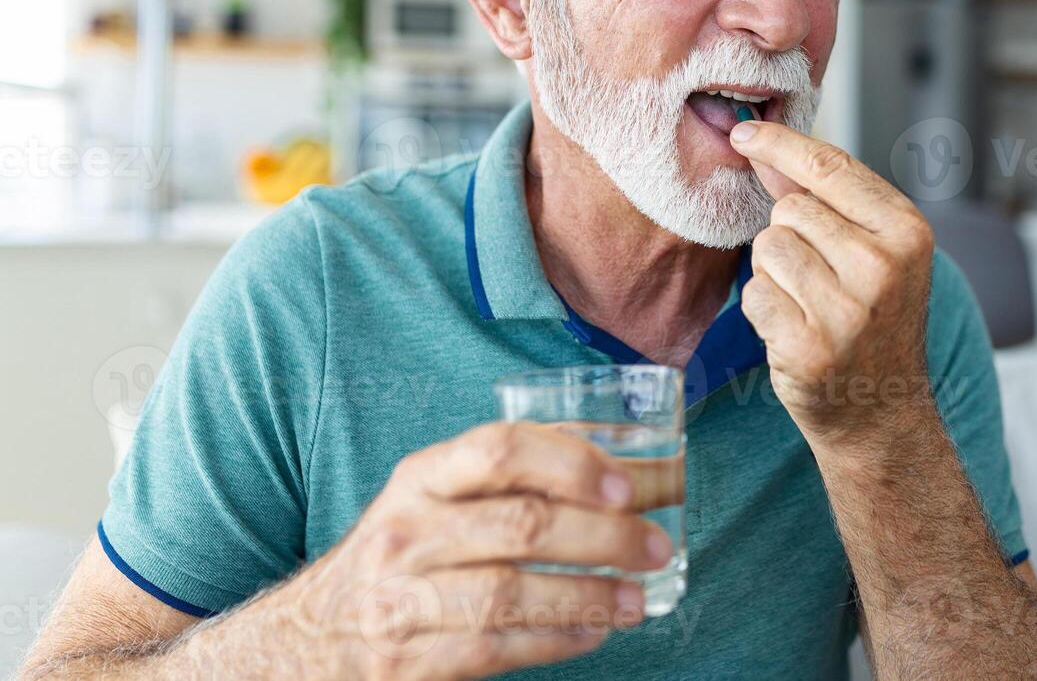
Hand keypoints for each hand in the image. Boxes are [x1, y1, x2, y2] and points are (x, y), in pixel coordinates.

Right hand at [280, 422, 674, 679]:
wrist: (305, 639)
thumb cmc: (402, 555)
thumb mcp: (438, 499)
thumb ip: (517, 475)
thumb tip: (632, 460)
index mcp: (422, 477)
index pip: (500, 449)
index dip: (572, 463)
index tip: (628, 487)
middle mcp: (407, 531)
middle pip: (522, 525)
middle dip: (604, 537)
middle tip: (658, 545)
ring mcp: (401, 599)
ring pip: (513, 593)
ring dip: (590, 596)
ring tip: (638, 599)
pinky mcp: (407, 662)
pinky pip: (496, 648)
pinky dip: (556, 639)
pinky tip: (595, 632)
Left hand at [730, 120, 936, 448]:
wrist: (882, 411)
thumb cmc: (873, 320)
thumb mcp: (870, 251)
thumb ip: (821, 196)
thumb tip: (763, 146)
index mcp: (907, 231)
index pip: (830, 166)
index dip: (780, 144)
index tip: (744, 132)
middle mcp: (883, 266)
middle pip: (789, 209)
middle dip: (789, 235)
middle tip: (821, 278)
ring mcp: (847, 310)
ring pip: (767, 248)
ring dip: (774, 273)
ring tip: (808, 303)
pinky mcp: (809, 347)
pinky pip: (755, 294)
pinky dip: (764, 310)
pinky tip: (795, 331)